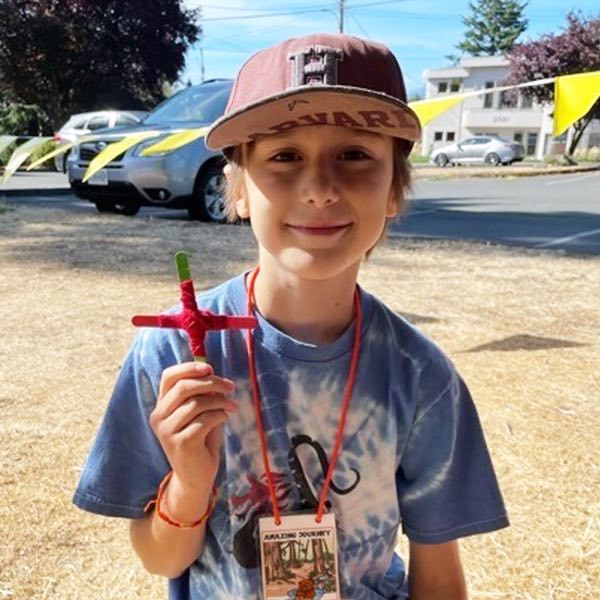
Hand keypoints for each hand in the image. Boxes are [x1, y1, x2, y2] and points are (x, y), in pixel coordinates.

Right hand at [150, 361, 236, 497]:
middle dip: (211, 382)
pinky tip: (225, 418)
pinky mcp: (180, 443)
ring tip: (232, 406)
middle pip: (184, 387)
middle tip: (230, 387)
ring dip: (220, 401)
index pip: (168, 377)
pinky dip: (219, 415)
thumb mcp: (200, 413)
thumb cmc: (200, 440)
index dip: (189, 368)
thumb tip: (212, 373)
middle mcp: (158, 417)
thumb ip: (201, 394)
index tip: (210, 368)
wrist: (195, 477)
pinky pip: (204, 420)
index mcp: (161, 405)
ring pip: (196, 403)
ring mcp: (166, 431)